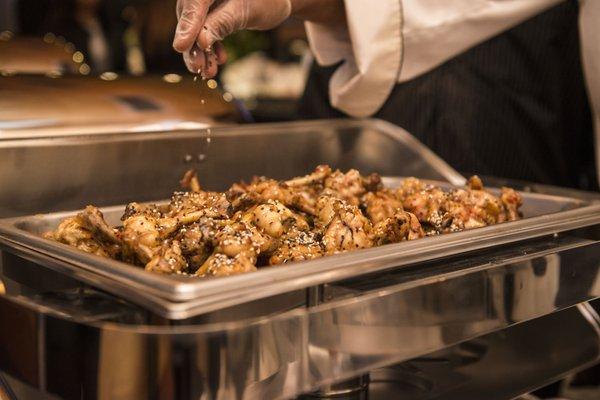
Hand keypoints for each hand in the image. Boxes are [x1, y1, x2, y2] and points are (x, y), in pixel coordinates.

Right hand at [173, 0, 291, 77]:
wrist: (279, 0)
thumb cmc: (267, 0)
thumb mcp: (245, 12)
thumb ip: (222, 23)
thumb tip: (201, 41)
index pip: (193, 4)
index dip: (186, 26)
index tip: (181, 47)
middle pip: (190, 17)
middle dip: (193, 45)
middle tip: (196, 67)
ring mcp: (206, 2)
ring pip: (196, 27)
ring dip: (201, 51)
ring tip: (208, 71)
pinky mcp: (210, 13)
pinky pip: (205, 30)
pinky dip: (211, 47)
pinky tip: (219, 60)